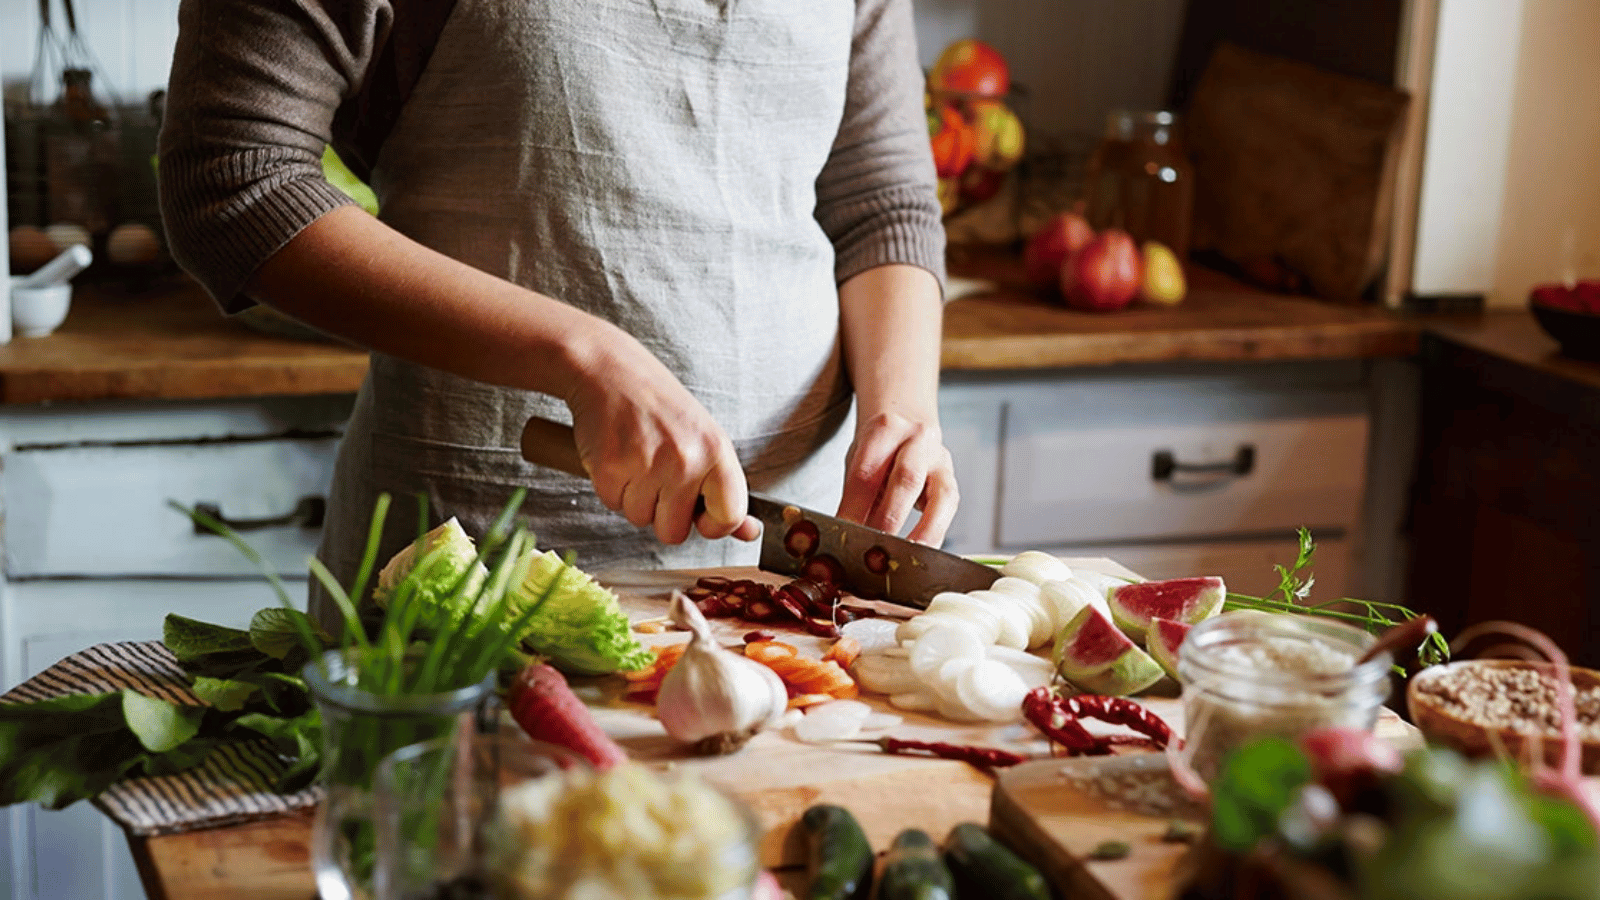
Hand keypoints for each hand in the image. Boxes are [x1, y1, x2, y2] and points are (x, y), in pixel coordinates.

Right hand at [564, 326, 759, 544]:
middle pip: (675, 533)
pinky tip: (618, 455)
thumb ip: (725, 489)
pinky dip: (611, 486)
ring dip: (634, 497)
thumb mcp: (705, 439)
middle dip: (663, 513)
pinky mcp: (610, 468)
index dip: (713, 525)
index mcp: (717, 451)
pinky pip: (612, 504)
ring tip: (637, 458)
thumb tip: (750, 532)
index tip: (701, 514)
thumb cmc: (659, 406)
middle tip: (657, 475)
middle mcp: (686, 459)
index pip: (730, 517)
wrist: (610, 370)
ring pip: (640, 519)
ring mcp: (647, 464)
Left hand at [835, 410, 957, 545]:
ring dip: (922, 531)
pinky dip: (936, 532)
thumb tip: (847, 534)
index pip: (867, 472)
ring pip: (940, 495)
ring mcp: (940, 459)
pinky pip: (949, 509)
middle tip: (875, 549)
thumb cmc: (878, 449)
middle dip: (889, 519)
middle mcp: (918, 439)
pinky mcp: (952, 479)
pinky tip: (923, 551)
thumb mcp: (859, 460)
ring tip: (906, 556)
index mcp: (885, 429)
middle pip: (906, 479)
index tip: (845, 533)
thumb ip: (856, 495)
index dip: (855, 507)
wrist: (908, 421)